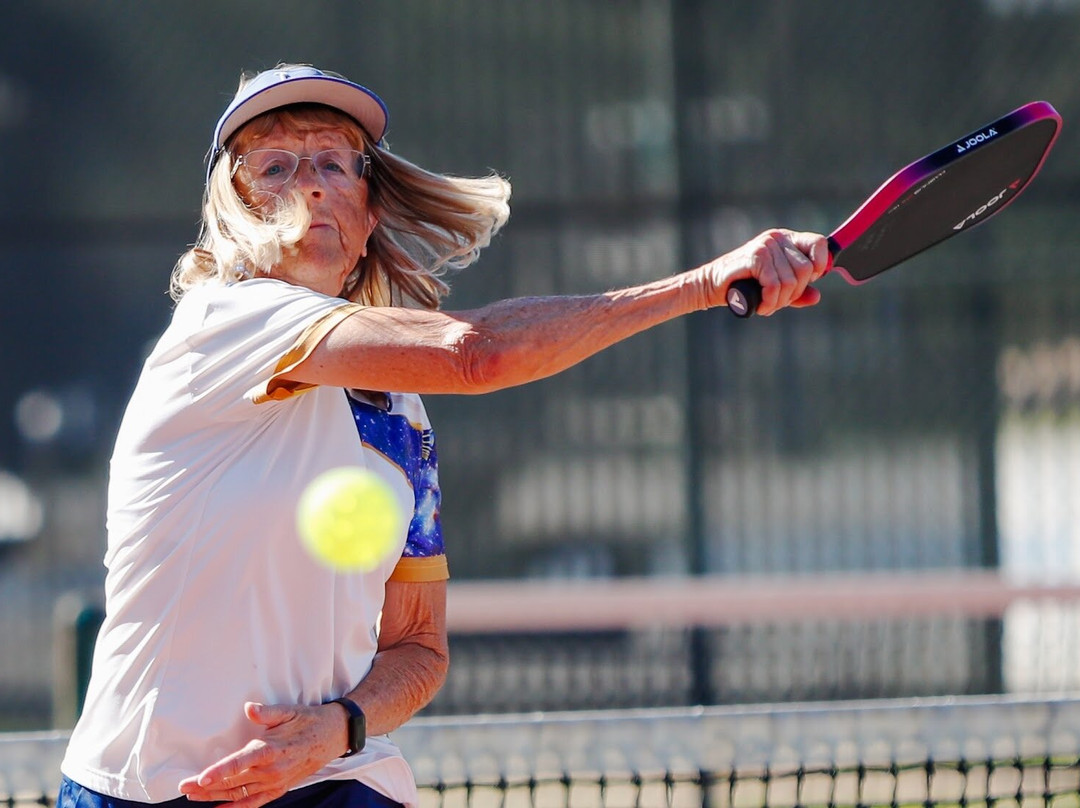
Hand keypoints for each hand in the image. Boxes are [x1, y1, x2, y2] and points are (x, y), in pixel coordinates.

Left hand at [178, 701, 345, 805]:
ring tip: (194, 795)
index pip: (240, 763)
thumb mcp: (290, 711)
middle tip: (184, 785)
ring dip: (215, 796)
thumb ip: (267, 713)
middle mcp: (272, 771)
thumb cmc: (309, 720)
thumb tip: (248, 708)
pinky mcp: (280, 788)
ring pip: (240, 794)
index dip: (219, 772)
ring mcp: (276, 782)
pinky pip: (254, 802)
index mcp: (272, 750)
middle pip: (234, 782)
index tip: (201, 778)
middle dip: (207, 786)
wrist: (334, 736)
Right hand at [697, 229, 830, 315]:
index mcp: (785, 240)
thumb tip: (816, 296)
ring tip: (766, 305)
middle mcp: (777, 238)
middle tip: (778, 302)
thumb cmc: (743, 286)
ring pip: (791, 281)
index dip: (820, 265)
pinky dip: (770, 301)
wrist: (710, 287)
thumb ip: (797, 292)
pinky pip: (775, 285)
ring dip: (780, 301)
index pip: (818, 244)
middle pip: (806, 269)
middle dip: (794, 293)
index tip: (809, 281)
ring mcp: (766, 245)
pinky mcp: (755, 256)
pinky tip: (761, 306)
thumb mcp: (775, 289)